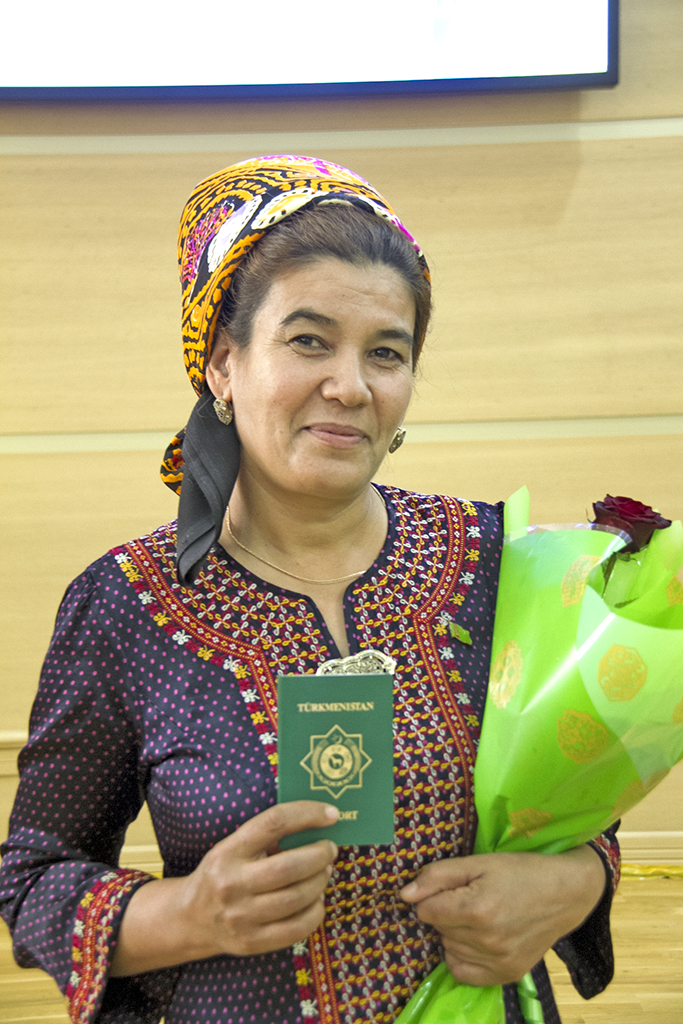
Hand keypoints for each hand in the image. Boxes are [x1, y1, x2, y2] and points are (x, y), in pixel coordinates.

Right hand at [112, 801, 338, 974]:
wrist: (190, 918)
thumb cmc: (222, 874)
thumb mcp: (233, 847)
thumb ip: (267, 836)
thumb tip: (316, 823)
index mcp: (228, 851)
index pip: (274, 823)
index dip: (307, 815)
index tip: (331, 814)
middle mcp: (232, 884)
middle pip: (290, 866)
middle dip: (320, 855)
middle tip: (330, 849)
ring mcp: (241, 917)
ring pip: (297, 897)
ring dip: (320, 882)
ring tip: (323, 872)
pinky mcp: (251, 942)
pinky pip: (297, 928)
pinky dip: (316, 911)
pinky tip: (316, 900)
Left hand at [400, 846, 605, 985]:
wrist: (566, 893)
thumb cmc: (520, 871)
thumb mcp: (478, 863)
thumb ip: (438, 876)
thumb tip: (404, 895)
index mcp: (478, 909)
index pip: (425, 911)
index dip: (433, 895)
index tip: (453, 887)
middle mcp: (487, 941)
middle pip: (437, 929)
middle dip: (445, 912)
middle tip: (472, 897)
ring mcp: (498, 962)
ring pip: (448, 949)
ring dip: (455, 934)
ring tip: (479, 916)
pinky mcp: (507, 975)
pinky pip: (463, 973)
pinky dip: (462, 956)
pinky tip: (477, 940)